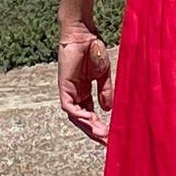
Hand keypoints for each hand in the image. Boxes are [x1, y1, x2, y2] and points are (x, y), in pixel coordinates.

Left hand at [58, 23, 114, 144]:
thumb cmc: (93, 49)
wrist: (84, 33)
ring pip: (75, 116)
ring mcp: (68, 91)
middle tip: (106, 142)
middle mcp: (75, 93)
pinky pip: (69, 107)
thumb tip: (108, 110)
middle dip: (93, 131)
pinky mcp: (64, 87)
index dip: (98, 125)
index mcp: (84, 91)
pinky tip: (91, 120)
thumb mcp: (103, 75)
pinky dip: (79, 115)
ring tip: (102, 135)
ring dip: (88, 126)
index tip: (110, 136)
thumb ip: (105, 92)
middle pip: (82, 119)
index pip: (89, 113)